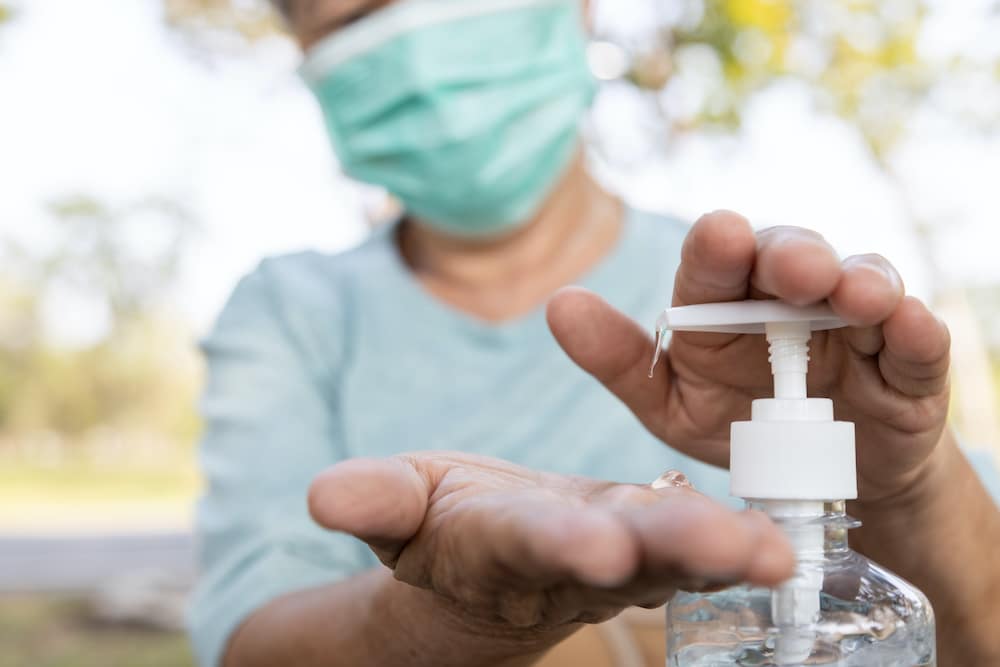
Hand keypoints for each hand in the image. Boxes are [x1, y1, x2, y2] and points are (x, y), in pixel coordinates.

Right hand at [307, 452, 792, 635]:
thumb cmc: (446, 524)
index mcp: (506, 542)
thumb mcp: (402, 507)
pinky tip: (793, 541)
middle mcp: (577, 557)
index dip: (560, 543)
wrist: (495, 554)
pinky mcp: (658, 544)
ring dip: (731, 550)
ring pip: (682, 551)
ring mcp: (626, 556)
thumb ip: (375, 500)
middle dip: (679, 550)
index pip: (532, 542)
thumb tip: (322, 495)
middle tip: (740, 551)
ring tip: (782, 553)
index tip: (598, 546)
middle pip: (632, 554)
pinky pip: (706, 542)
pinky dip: (745, 542)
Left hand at [547, 210, 950, 504]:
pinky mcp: (907, 367)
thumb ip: (621, 360)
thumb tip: (559, 304)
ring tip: (852, 292)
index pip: (717, 265)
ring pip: (861, 284)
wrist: (814, 484)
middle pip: (791, 258)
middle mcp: (789, 299)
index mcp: (726, 304)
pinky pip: (917, 344)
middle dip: (791, 256)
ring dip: (859, 281)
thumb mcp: (671, 403)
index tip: (718, 236)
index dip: (718, 249)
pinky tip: (908, 322)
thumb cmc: (737, 426)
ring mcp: (853, 327)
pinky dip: (916, 330)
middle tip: (790, 268)